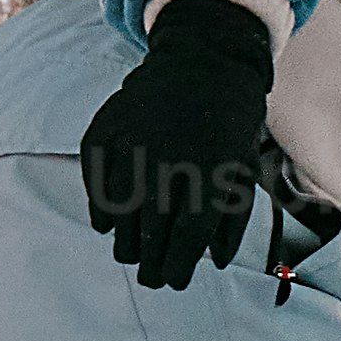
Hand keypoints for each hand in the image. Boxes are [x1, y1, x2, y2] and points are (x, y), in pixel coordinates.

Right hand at [80, 0, 274, 286]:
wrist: (205, 59)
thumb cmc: (229, 125)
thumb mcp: (244, 169)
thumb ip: (232, 218)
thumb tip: (212, 263)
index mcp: (212, 166)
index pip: (189, 234)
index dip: (179, 265)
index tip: (174, 280)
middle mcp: (170, 152)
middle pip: (153, 227)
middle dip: (150, 262)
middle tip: (149, 278)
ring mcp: (135, 136)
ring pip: (120, 207)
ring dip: (124, 240)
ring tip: (131, 253)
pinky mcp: (109, 124)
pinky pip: (96, 177)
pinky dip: (98, 205)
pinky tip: (106, 224)